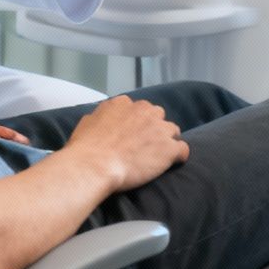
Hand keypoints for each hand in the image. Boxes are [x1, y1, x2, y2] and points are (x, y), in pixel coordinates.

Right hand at [62, 95, 189, 191]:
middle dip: (153, 128)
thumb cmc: (85, 146)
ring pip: (172, 130)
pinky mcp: (169, 148)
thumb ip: (101, 117)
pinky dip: (178, 156)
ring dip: (166, 140)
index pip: (137, 108)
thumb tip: (103, 120)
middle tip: (143, 145)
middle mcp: (144, 111)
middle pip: (157, 115)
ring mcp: (159, 129)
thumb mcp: (87, 122)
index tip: (130, 134)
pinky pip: (183, 150)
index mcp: (124, 103)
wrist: (96, 165)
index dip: (136, 122)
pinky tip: (171, 164)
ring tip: (158, 156)